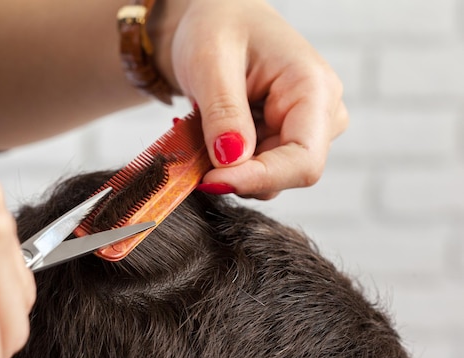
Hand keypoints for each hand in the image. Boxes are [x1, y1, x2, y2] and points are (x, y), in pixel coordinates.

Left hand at [151, 0, 348, 198]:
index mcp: (313, 88)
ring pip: (270, 179)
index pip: (303, 161)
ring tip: (204, 131)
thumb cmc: (218, 26)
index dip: (258, 179)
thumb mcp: (210, 62)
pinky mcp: (285, 139)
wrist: (219, 18)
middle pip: (287, 175)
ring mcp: (305, 129)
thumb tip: (231, 162)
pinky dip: (228, 164)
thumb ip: (224, 113)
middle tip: (195, 155)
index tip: (210, 179)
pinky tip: (213, 136)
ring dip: (230, 169)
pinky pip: (257, 171)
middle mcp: (321, 114)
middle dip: (239, 174)